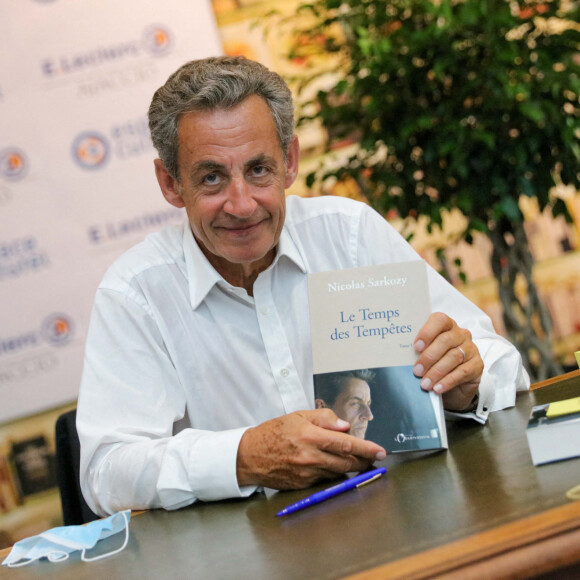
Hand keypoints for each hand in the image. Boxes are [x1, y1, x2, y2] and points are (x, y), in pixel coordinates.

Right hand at [236, 409, 385, 489]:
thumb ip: (323, 418)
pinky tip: (328, 464)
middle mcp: (310, 456)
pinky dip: (330, 471)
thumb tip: (344, 426)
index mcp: (310, 436)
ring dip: (348, 466)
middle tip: (372, 457)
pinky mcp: (303, 484)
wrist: (250, 455)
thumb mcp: (297, 416)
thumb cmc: (273, 432)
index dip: (366, 448)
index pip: (346, 444)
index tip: (380, 451)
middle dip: (363, 460)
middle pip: (347, 461)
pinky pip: (324, 478)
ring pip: (337, 471)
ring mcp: (307, 473)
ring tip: (353, 459)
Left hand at [413, 312, 482, 411]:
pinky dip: (448, 381)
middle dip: (429, 357)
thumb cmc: (435, 363)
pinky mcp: (477, 365)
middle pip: (445, 341)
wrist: (454, 384)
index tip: (416, 346)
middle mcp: (460, 334)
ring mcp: (470, 348)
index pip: (439, 320)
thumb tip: (400, 356)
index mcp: (446, 325)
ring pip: (454, 357)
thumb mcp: (426, 353)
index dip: (427, 332)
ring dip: (436, 372)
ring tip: (425, 383)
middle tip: (416, 371)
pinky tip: (437, 388)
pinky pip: (463, 372)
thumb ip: (418, 350)